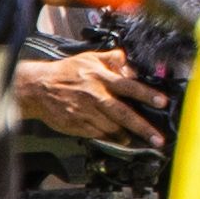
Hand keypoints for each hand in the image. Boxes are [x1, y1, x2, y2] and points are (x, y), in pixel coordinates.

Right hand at [14, 48, 160, 144]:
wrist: (37, 88)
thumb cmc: (67, 72)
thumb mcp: (90, 59)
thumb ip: (113, 60)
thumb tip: (132, 67)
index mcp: (100, 77)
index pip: (128, 86)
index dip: (146, 94)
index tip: (162, 102)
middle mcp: (94, 96)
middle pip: (123, 113)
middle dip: (143, 127)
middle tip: (158, 139)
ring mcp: (85, 112)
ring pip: (111, 128)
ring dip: (126, 135)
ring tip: (138, 139)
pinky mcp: (76, 125)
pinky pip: (98, 134)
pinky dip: (110, 138)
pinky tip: (118, 139)